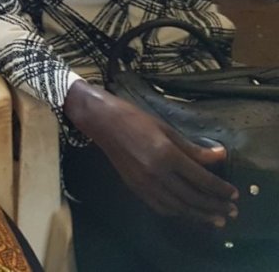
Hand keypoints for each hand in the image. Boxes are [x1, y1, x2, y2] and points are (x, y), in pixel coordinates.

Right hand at [65, 80, 237, 227]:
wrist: (102, 122)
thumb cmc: (135, 119)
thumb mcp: (167, 129)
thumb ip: (193, 147)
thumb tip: (220, 156)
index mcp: (166, 154)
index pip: (200, 178)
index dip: (219, 188)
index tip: (234, 194)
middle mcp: (156, 173)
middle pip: (191, 197)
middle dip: (214, 206)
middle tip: (231, 212)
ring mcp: (144, 183)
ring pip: (177, 206)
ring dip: (198, 214)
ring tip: (215, 219)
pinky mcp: (135, 187)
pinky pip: (159, 206)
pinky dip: (176, 212)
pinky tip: (186, 211)